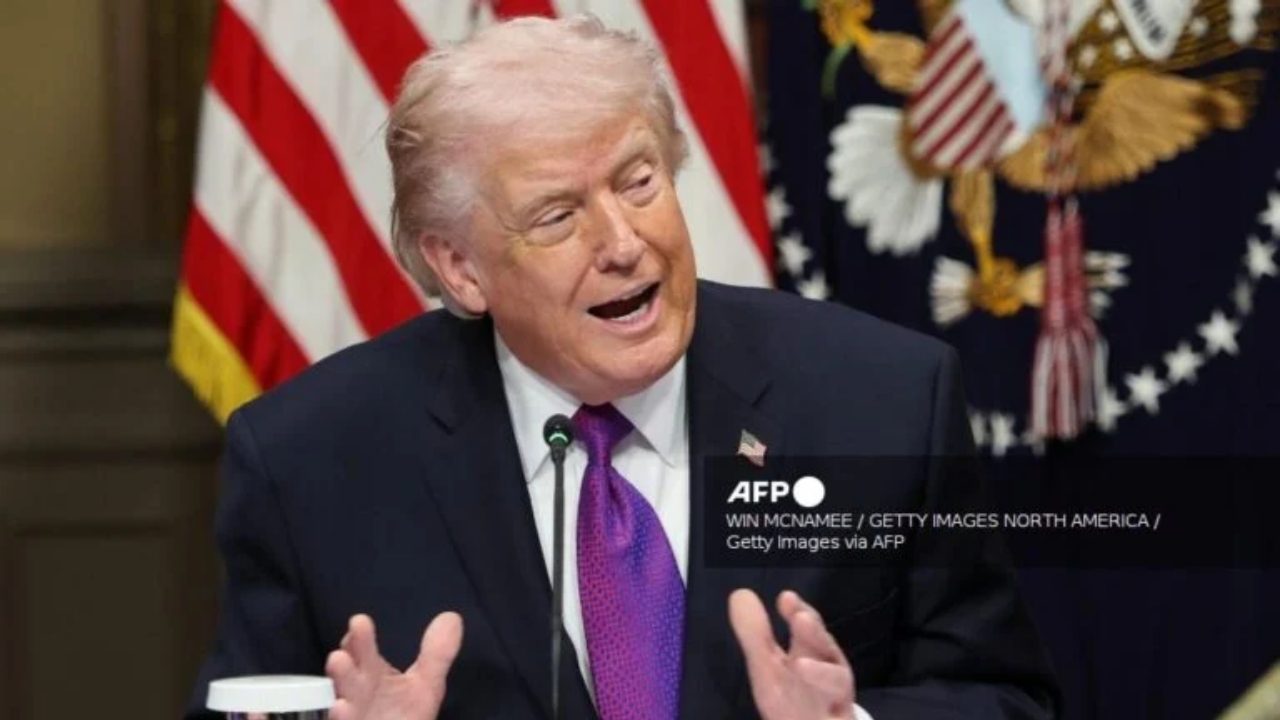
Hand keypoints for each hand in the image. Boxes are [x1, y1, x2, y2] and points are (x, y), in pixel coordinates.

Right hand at [324, 612, 463, 719]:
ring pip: (339, 708)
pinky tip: (342, 711)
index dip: (359, 638)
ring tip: (341, 698)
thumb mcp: (425, 685)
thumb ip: (436, 654)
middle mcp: (355, 695)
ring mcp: (349, 715)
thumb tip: (452, 617)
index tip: (359, 622)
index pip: (361, 651)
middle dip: (342, 668)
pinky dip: (340, 719)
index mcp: (371, 674)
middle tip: (339, 656)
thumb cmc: (402, 715)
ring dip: (337, 704)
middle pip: (346, 679)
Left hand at [729, 589, 856, 719]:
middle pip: (824, 649)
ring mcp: (835, 699)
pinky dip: (829, 713)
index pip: (808, 627)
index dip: (799, 611)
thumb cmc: (793, 697)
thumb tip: (740, 594)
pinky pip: (837, 716)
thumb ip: (756, 634)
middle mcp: (828, 671)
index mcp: (811, 652)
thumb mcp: (768, 666)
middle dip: (813, 634)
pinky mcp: (839, 719)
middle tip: (800, 618)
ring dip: (820, 673)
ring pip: (835, 682)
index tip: (785, 597)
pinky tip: (811, 690)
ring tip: (799, 665)